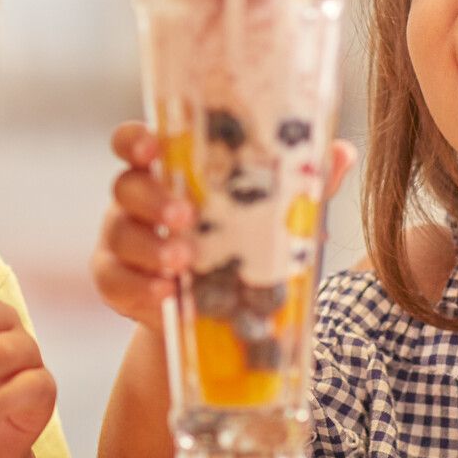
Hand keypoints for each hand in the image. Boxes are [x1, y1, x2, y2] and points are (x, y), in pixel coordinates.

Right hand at [91, 122, 354, 331]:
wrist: (211, 317)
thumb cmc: (237, 248)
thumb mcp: (269, 217)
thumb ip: (299, 186)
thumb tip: (342, 152)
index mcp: (166, 172)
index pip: (134, 143)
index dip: (135, 140)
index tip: (153, 146)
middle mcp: (135, 202)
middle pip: (125, 186)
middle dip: (153, 198)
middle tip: (186, 215)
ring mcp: (120, 243)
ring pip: (118, 234)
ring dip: (151, 246)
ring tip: (184, 262)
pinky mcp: (115, 283)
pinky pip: (114, 281)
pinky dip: (139, 287)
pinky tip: (166, 294)